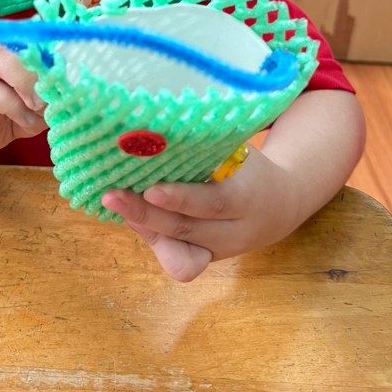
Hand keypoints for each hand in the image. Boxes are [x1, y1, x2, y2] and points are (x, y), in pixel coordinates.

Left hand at [101, 148, 294, 282]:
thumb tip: (156, 133)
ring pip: (175, 250)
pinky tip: (131, 216)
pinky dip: (151, 237)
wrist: (280, 206)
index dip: (180, 199)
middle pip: (185, 230)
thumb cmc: (250, 168)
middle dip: (144, 214)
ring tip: (113, 202)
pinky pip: (174, 257)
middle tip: (111, 195)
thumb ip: (207, 148)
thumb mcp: (239, 153)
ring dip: (141, 226)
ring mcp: (217, 252)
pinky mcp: (204, 259)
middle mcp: (233, 233)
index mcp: (247, 198)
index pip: (213, 203)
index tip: (150, 189)